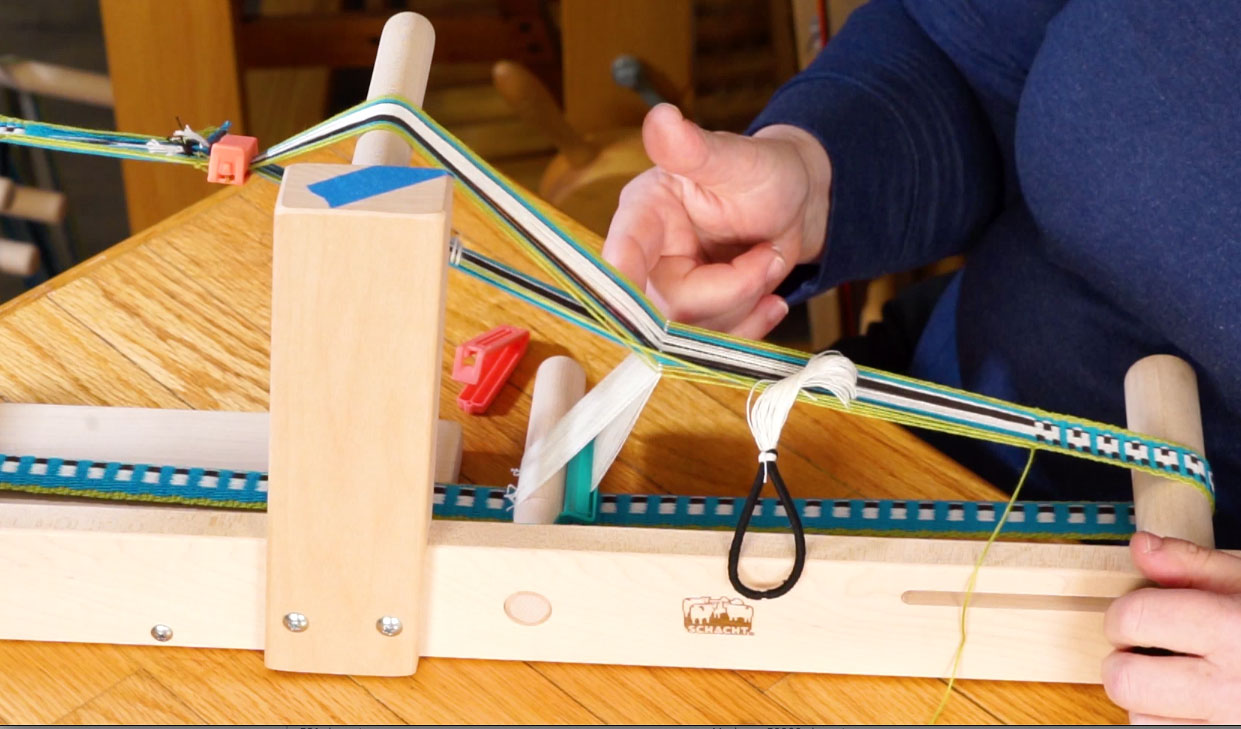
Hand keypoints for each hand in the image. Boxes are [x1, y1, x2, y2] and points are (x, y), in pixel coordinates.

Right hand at [601, 103, 830, 338]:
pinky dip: (751, 326)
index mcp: (644, 211)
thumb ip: (694, 148)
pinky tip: (773, 299)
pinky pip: (713, 344)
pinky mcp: (696, 315)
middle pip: (670, 305)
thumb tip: (661, 117)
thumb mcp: (737, 159)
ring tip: (771, 260)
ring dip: (746, 304)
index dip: (622, 287)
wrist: (795, 205)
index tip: (633, 317)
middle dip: (730, 289)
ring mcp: (671, 289)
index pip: (622, 254)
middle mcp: (648, 255)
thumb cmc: (764, 172)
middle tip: (769, 256)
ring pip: (694, 331)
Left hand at [1102, 531, 1240, 722]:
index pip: (1135, 618)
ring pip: (1141, 718)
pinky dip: (1170, 722)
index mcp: (1233, 631)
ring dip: (1148, 698)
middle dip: (1126, 659)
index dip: (1124, 612)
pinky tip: (1195, 704)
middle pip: (1126, 679)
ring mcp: (1229, 725)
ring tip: (1182, 679)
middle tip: (1150, 649)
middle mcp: (1230, 686)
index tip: (1136, 613)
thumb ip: (1196, 565)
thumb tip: (1143, 547)